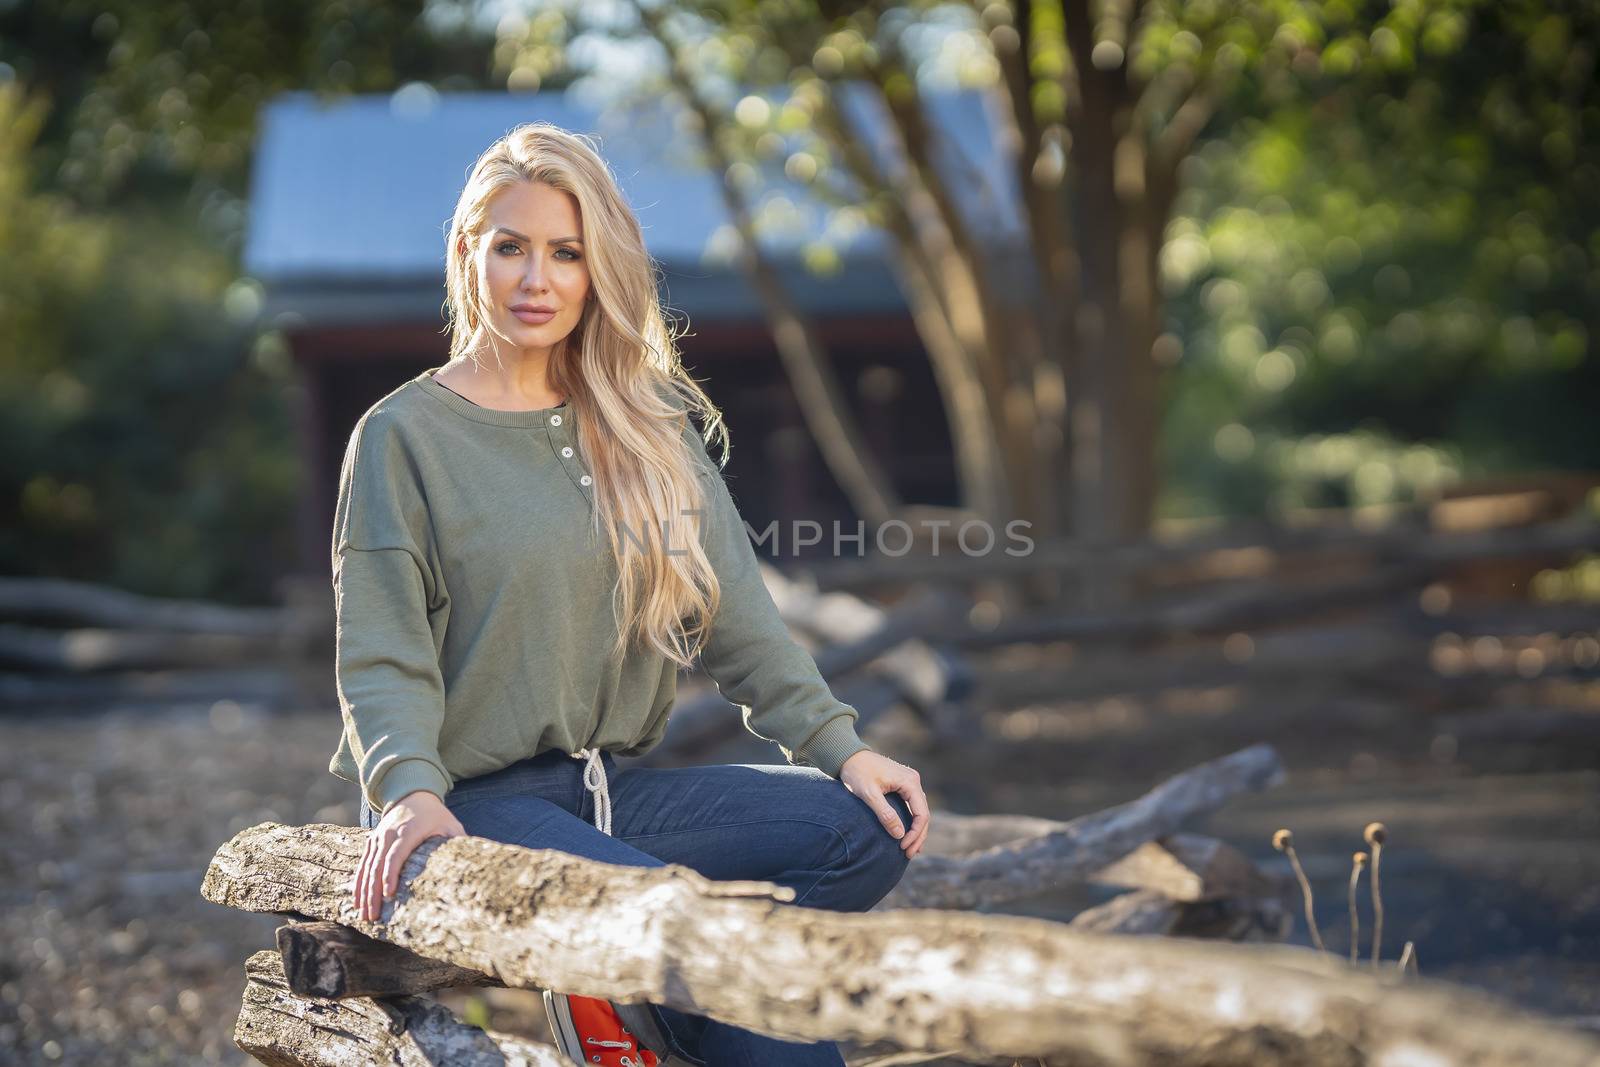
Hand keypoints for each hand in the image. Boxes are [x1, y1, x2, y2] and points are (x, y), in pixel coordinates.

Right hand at [353, 790, 464, 921]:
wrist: (412, 794)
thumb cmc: (436, 815)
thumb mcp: (450, 824)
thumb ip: (457, 842)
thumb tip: (470, 863)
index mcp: (408, 831)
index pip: (396, 855)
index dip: (391, 874)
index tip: (389, 894)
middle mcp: (388, 834)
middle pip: (377, 866)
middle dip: (373, 892)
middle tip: (373, 916)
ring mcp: (378, 837)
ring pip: (367, 868)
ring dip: (363, 892)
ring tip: (364, 915)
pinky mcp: (372, 841)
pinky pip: (363, 864)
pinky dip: (358, 883)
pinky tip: (357, 901)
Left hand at [839, 750, 929, 858]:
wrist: (848, 756)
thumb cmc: (857, 773)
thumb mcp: (869, 795)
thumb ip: (885, 814)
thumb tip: (900, 835)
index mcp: (909, 781)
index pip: (921, 813)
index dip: (915, 833)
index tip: (903, 847)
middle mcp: (913, 780)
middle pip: (923, 814)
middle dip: (917, 836)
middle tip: (908, 854)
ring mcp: (909, 782)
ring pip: (919, 811)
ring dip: (916, 831)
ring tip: (910, 850)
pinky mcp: (902, 785)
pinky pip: (912, 807)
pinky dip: (911, 822)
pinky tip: (907, 835)